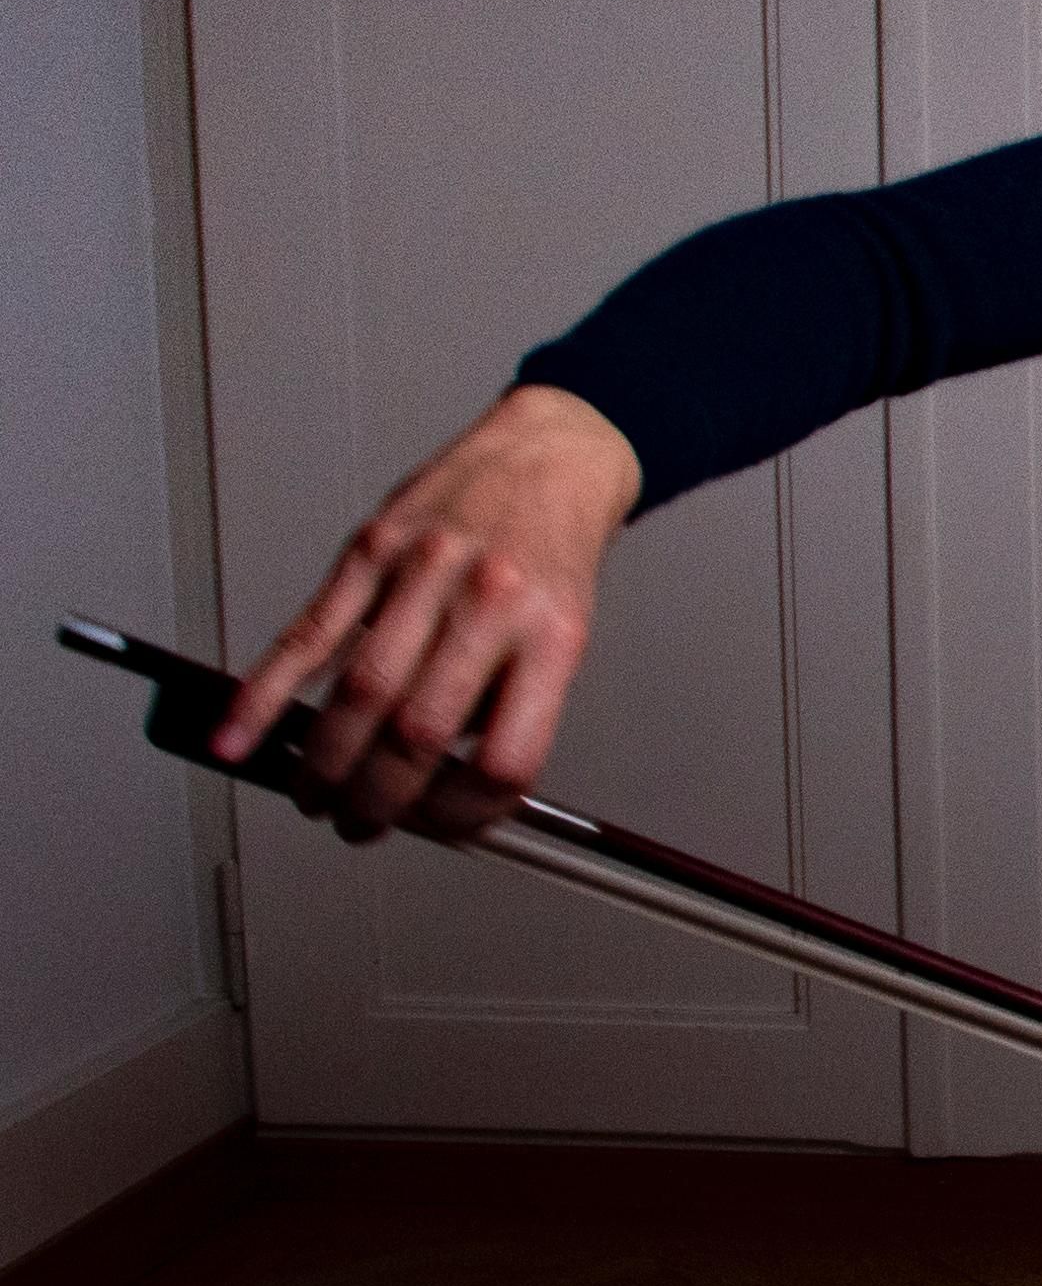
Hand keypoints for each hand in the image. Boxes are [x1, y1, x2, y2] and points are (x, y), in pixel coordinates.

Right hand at [215, 384, 642, 834]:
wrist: (550, 455)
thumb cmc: (552, 553)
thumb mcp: (560, 635)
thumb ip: (505, 704)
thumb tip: (439, 786)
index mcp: (553, 639)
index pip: (506, 759)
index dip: (466, 814)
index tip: (442, 829)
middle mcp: (491, 605)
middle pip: (417, 735)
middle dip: (378, 800)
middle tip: (358, 824)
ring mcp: (426, 574)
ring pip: (359, 694)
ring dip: (324, 763)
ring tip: (313, 796)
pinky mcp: (371, 550)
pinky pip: (309, 636)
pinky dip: (265, 696)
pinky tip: (238, 736)